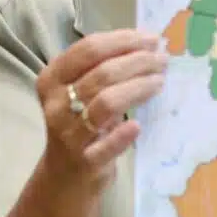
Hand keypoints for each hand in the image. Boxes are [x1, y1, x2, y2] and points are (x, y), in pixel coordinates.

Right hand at [35, 29, 167, 191]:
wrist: (66, 176)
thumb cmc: (82, 121)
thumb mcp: (84, 89)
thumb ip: (108, 65)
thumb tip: (150, 44)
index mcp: (53, 78)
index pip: (90, 48)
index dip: (124, 40)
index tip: (152, 40)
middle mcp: (56, 104)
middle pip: (103, 73)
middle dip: (139, 62)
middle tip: (163, 60)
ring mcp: (68, 134)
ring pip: (107, 102)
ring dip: (139, 87)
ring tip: (160, 81)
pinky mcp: (85, 161)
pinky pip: (106, 145)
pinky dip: (122, 135)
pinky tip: (137, 125)